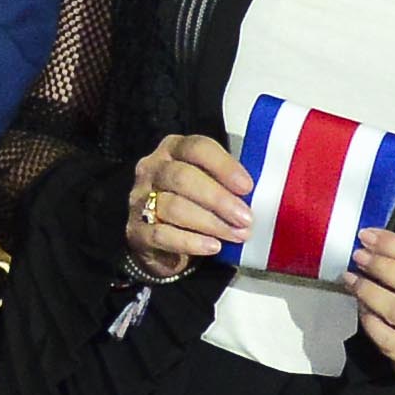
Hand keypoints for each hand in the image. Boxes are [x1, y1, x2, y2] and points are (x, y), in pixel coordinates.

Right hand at [124, 130, 252, 279]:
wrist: (158, 241)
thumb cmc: (192, 204)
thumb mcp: (207, 183)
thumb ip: (226, 182)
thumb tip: (258, 196)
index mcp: (173, 149)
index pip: (196, 147)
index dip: (223, 166)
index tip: (247, 187)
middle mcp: (152, 169)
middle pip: (183, 177)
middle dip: (219, 199)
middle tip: (245, 218)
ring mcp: (139, 200)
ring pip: (173, 207)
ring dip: (210, 222)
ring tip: (236, 235)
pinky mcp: (135, 231)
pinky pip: (161, 235)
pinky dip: (190, 241)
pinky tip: (212, 247)